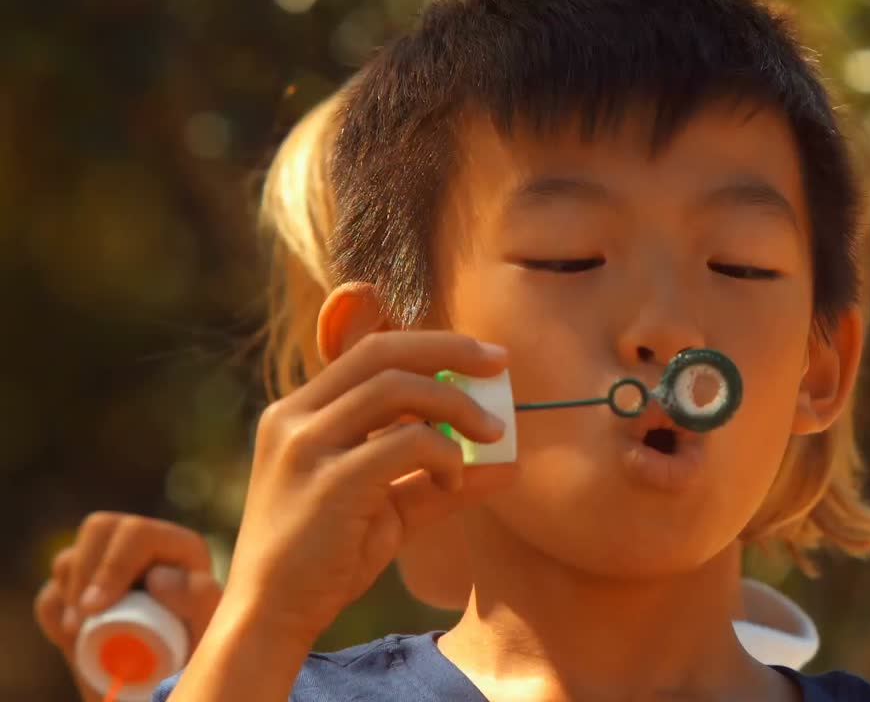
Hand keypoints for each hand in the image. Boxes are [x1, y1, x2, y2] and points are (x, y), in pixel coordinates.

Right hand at [33, 513, 221, 701]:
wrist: (165, 688)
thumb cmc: (198, 661)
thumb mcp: (211, 633)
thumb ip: (201, 601)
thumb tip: (158, 576)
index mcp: (181, 550)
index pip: (138, 533)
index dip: (112, 564)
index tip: (96, 608)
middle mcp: (146, 550)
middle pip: (99, 528)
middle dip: (83, 574)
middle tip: (81, 623)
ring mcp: (110, 570)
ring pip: (70, 559)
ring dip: (69, 599)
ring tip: (88, 637)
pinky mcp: (83, 595)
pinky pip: (51, 592)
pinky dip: (54, 617)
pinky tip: (77, 641)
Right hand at [216, 331, 515, 644]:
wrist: (271, 616)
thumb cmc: (326, 560)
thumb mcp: (387, 509)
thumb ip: (438, 480)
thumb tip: (508, 465)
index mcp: (299, 411)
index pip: (372, 350)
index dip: (433, 344)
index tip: (485, 356)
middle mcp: (294, 416)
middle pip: (383, 352)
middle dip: (451, 349)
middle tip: (501, 364)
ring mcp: (306, 445)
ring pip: (397, 388)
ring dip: (456, 405)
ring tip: (491, 435)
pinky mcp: (328, 481)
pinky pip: (406, 443)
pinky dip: (444, 454)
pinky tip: (453, 482)